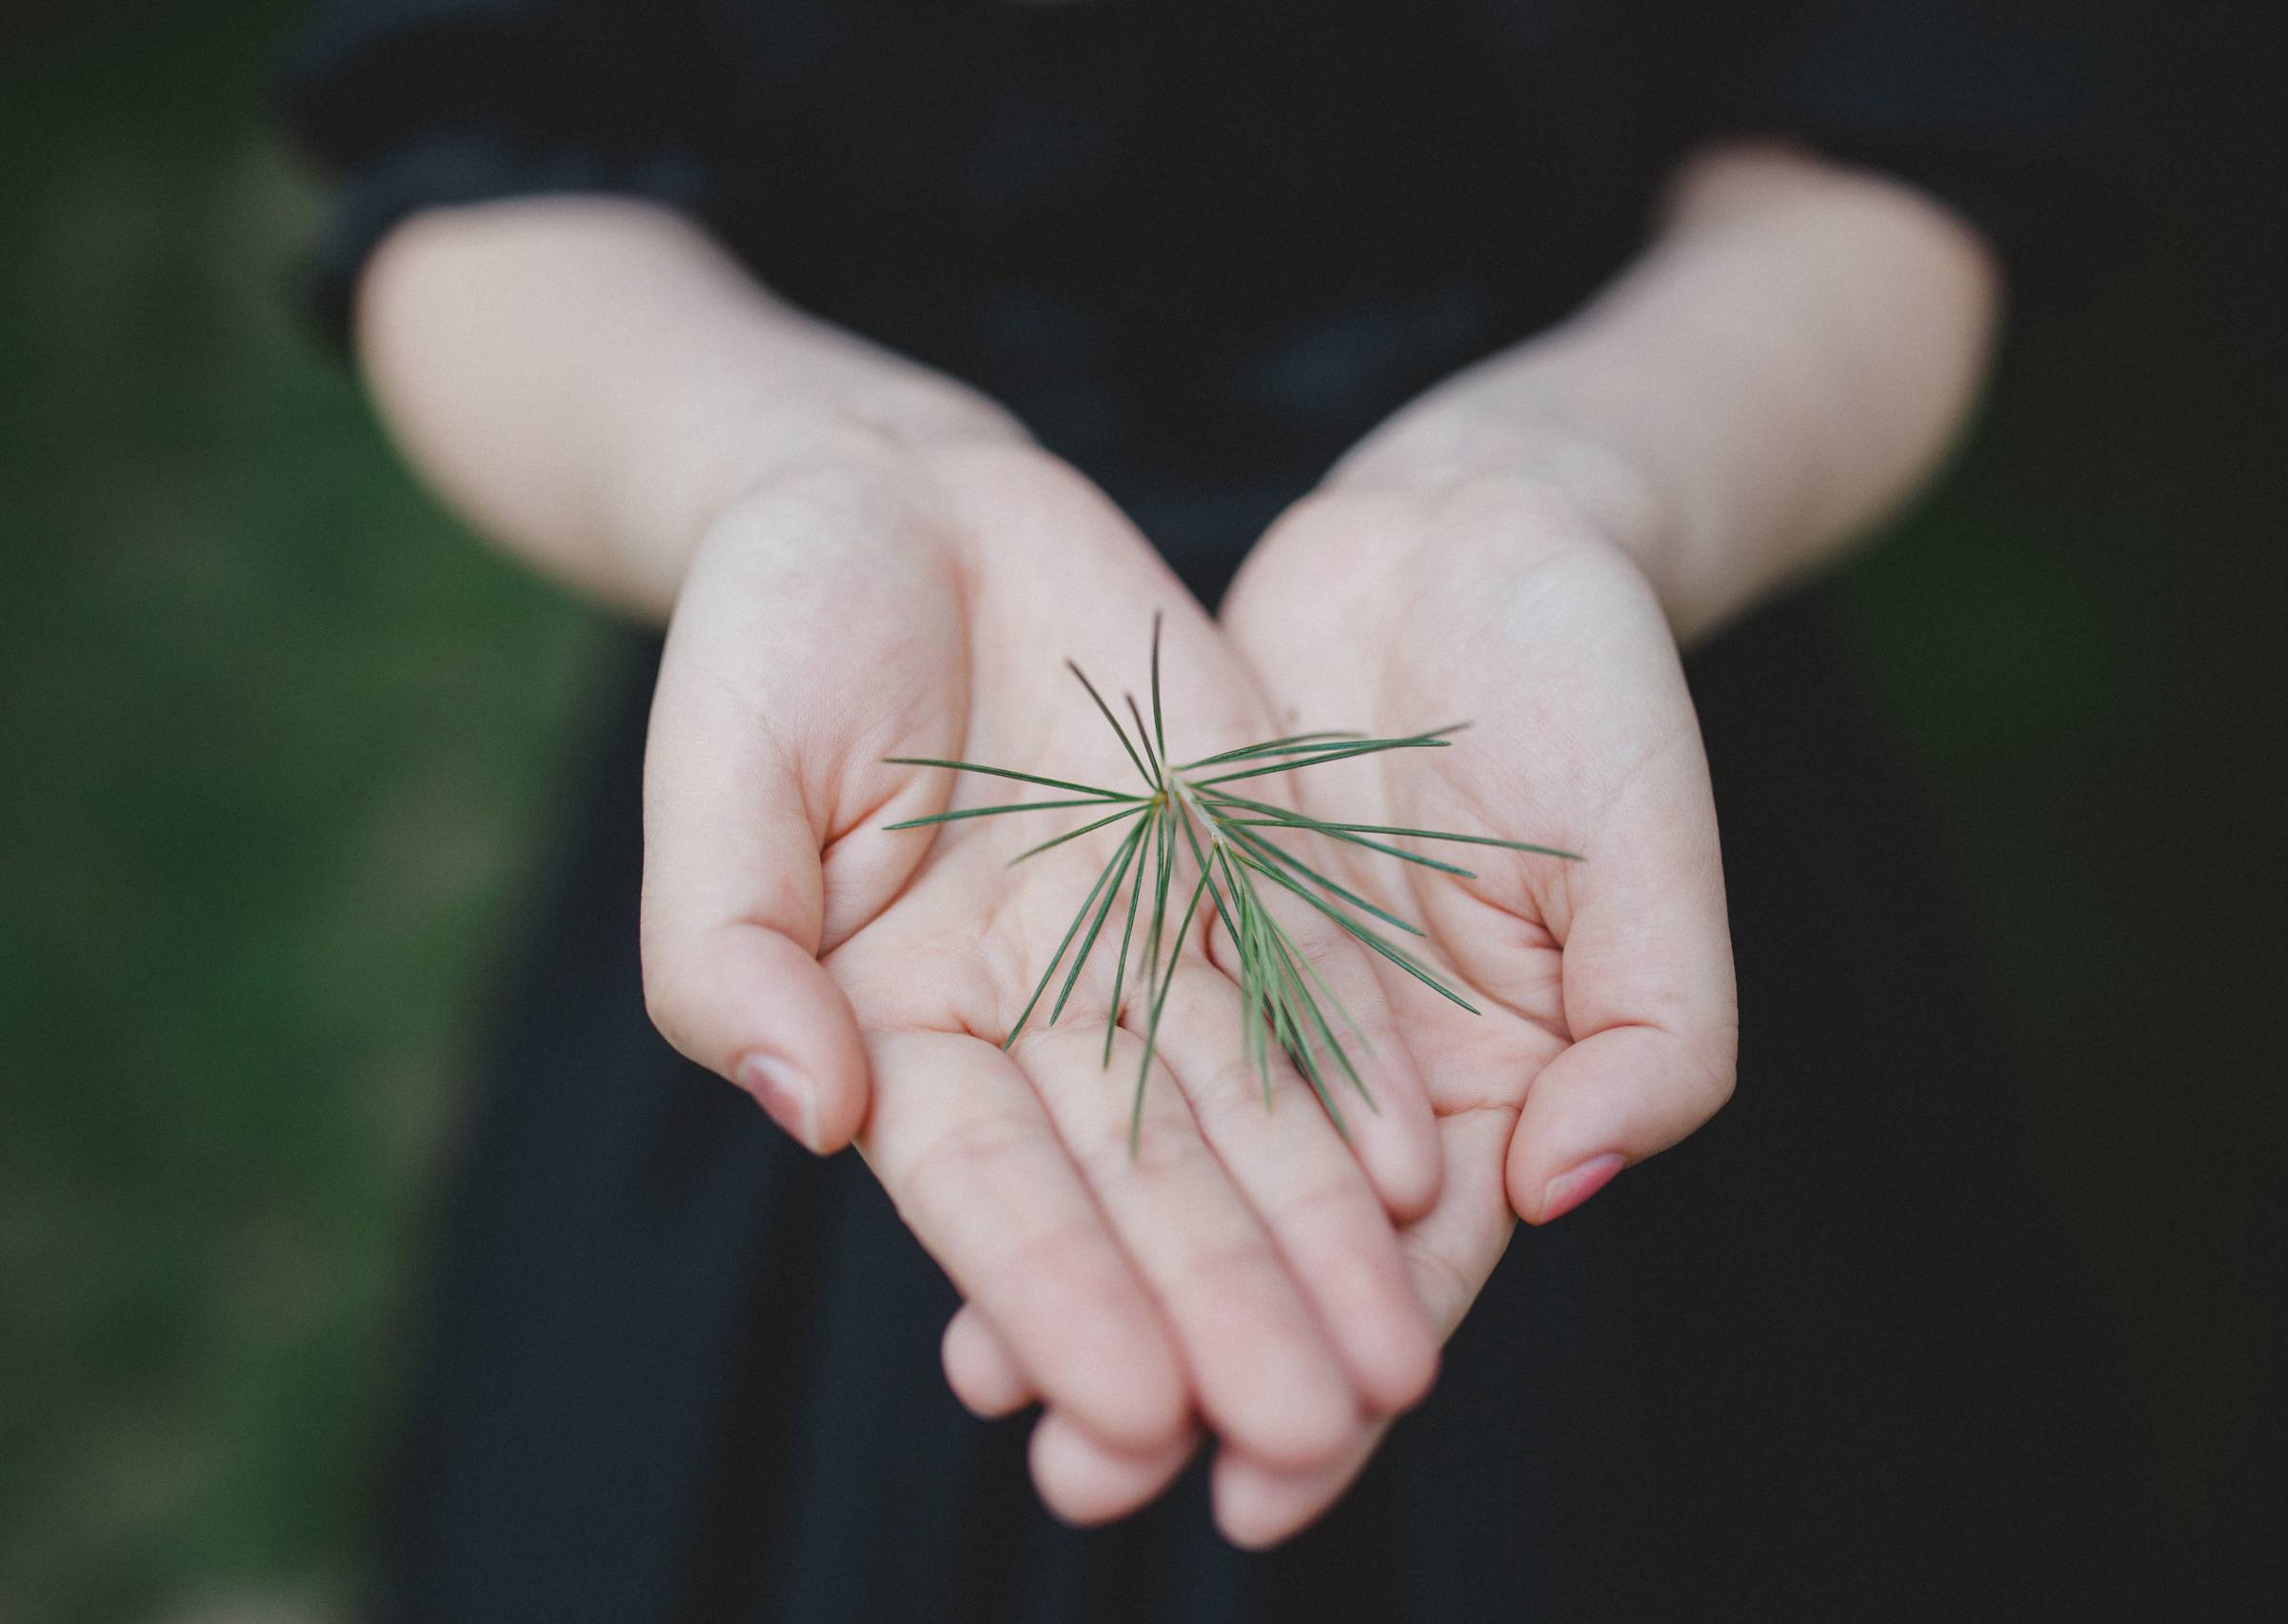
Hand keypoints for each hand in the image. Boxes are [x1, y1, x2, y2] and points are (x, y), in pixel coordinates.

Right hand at [639, 439, 1446, 1501]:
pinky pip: (1303, 977)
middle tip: (1314, 1434)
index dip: (1057, 1298)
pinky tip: (1418, 1172)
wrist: (895, 491)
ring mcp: (1139, 938)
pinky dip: (1355, 1076)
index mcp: (891, 1023)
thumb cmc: (768, 628)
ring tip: (1400, 1359)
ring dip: (1318, 1240)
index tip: (1135, 1410)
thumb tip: (811, 1113)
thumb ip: (730, 949)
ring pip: (1242, 1114)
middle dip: (1225, 1311)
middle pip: (1141, 1185)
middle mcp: (1031, 1012)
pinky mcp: (1229, 855)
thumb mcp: (717, 771)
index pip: (983, 1189)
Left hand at [941, 471, 1737, 1542]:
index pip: (1405, 1273)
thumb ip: (1651, 1031)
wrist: (1475, 529)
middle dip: (1178, 1368)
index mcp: (1492, 1082)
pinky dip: (1037, 1111)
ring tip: (987, 1388)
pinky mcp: (1166, 901)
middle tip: (1080, 1488)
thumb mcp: (1654, 850)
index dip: (1336, 1383)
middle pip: (1260, 1247)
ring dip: (1082, 1273)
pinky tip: (952, 1184)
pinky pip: (1088, 1026)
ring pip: (1155, 1160)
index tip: (1259, 1494)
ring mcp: (1251, 984)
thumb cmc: (1598, 684)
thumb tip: (1557, 1187)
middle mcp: (1362, 1066)